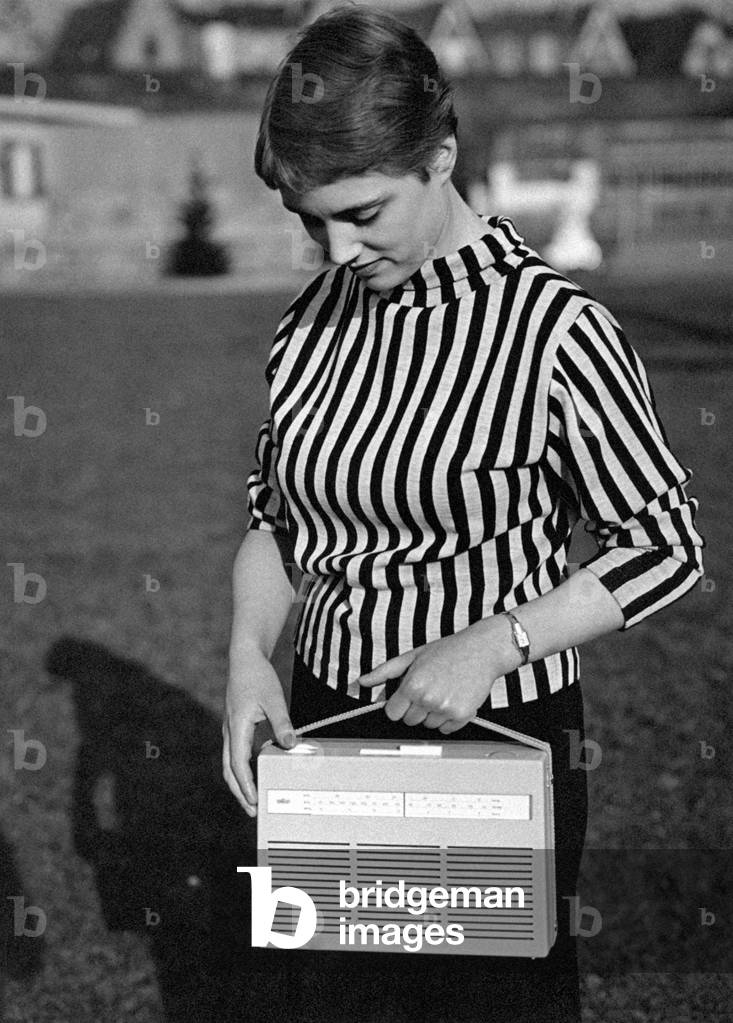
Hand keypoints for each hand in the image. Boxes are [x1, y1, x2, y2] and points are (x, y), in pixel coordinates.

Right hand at [222, 649, 296, 816]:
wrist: (244, 659)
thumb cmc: (258, 677)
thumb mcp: (273, 698)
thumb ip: (282, 722)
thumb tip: (290, 744)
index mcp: (237, 727)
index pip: (239, 764)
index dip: (246, 785)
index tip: (254, 800)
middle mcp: (230, 732)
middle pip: (229, 770)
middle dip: (240, 792)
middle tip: (253, 811)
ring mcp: (231, 730)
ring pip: (230, 764)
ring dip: (240, 783)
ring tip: (253, 799)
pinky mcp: (235, 727)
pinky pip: (236, 754)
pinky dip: (242, 769)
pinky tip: (255, 774)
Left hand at [358, 622, 510, 733]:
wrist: (481, 650)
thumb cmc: (448, 650)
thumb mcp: (412, 656)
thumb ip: (385, 671)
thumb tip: (363, 681)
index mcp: (412, 685)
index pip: (392, 713)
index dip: (398, 705)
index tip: (406, 697)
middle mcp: (428, 699)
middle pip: (409, 721)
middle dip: (415, 708)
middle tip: (429, 689)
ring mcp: (445, 709)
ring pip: (428, 725)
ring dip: (432, 714)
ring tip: (443, 691)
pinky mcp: (462, 715)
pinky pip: (446, 729)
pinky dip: (449, 719)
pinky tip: (454, 698)